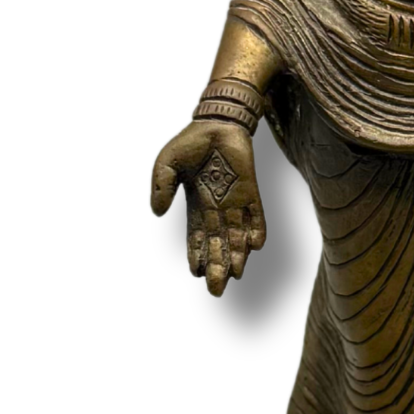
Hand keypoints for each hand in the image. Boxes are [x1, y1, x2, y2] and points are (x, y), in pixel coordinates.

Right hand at [150, 119, 265, 295]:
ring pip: (237, 234)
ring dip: (237, 255)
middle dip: (217, 266)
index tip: (197, 274)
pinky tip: (255, 247)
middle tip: (216, 290)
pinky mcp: (251, 190)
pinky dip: (257, 229)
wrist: (217, 122)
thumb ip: (161, 187)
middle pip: (218, 243)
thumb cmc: (191, 143)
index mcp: (196, 205)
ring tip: (234, 275)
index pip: (197, 237)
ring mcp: (236, 200)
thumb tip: (156, 212)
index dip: (197, 255)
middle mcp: (217, 208)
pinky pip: (256, 214)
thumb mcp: (166, 164)